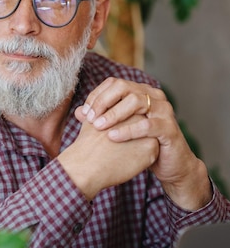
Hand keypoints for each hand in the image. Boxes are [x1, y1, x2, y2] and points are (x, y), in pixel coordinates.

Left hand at [76, 76, 211, 209]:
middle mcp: (154, 97)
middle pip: (124, 87)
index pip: (115, 84)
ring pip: (137, 101)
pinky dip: (128, 130)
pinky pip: (148, 125)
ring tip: (99, 126)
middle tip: (90, 118)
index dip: (97, 96)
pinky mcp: (169, 128)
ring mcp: (164, 111)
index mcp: (141, 93)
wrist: (169, 164)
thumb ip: (102, 118)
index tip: (84, 113)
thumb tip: (78, 112)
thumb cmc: (142, 144)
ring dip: (114, 113)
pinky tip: (113, 137)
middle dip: (104, 101)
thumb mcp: (120, 129)